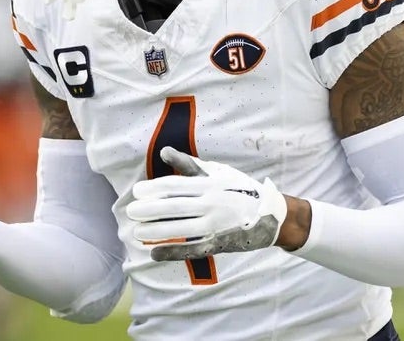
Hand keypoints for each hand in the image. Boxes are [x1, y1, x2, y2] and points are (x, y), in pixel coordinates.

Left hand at [126, 147, 287, 260]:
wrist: (273, 215)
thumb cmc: (241, 189)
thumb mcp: (219, 172)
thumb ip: (190, 164)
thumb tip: (164, 151)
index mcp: (210, 183)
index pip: (176, 185)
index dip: (154, 189)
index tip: (136, 192)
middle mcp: (211, 203)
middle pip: (174, 206)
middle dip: (150, 210)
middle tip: (131, 211)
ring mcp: (216, 224)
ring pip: (181, 227)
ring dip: (157, 230)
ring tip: (137, 231)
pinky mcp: (219, 243)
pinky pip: (192, 248)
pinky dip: (173, 251)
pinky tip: (155, 253)